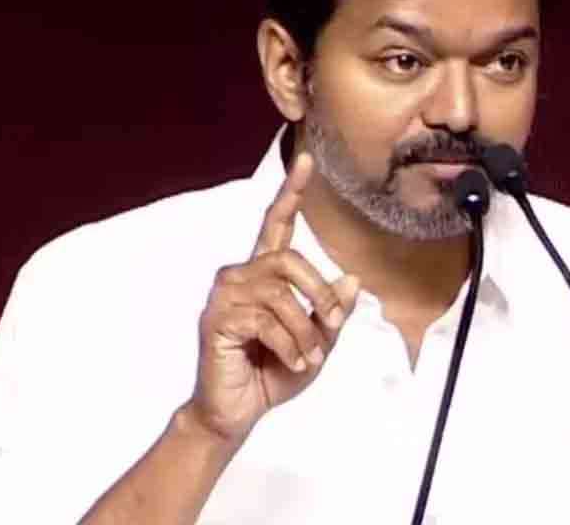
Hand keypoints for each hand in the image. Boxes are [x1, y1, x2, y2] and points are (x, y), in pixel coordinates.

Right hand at [183, 152, 358, 444]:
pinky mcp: (217, 319)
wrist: (236, 410)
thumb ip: (331, 311)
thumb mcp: (316, 342)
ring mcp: (225, 296)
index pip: (277, 224)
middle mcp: (240, 275)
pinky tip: (292, 362)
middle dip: (319, 292)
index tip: (306, 159)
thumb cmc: (272, 373)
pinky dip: (289, 345)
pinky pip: (266, 321)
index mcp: (264, 274)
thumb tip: (351, 278)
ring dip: (305, 331)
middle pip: (289, 258)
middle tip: (332, 325)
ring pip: (281, 294)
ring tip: (308, 357)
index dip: (291, 191)